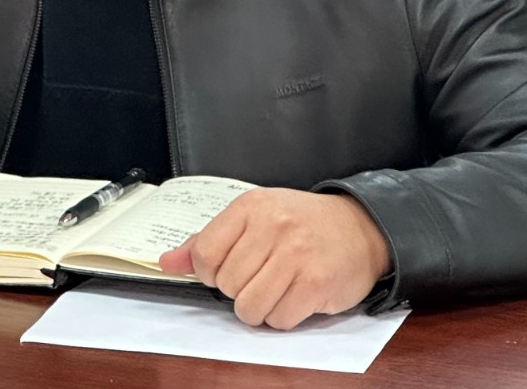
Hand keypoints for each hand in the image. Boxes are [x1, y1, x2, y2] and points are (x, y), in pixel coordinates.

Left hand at [158, 189, 391, 329]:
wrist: (360, 227)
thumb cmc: (301, 224)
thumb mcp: (253, 218)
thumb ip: (208, 240)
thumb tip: (167, 263)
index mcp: (251, 207)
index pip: (204, 253)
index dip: (209, 273)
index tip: (224, 271)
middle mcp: (273, 227)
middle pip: (227, 285)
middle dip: (238, 290)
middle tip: (260, 276)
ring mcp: (296, 255)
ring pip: (250, 307)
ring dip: (259, 308)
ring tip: (275, 288)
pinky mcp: (317, 282)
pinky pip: (280, 319)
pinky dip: (283, 316)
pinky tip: (295, 295)